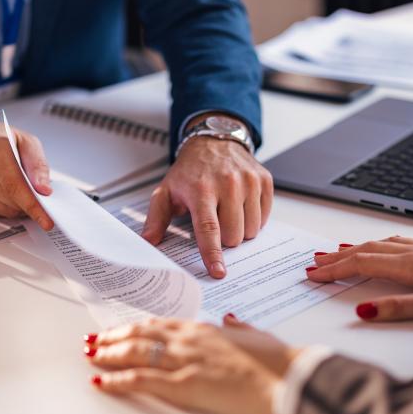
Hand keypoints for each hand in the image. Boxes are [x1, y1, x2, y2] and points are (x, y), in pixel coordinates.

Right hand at [0, 113, 53, 229]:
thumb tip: (45, 190)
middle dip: (32, 203)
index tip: (47, 220)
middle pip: (13, 201)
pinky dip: (9, 207)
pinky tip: (8, 192)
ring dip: (21, 206)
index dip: (33, 206)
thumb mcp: (26, 141)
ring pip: (7, 211)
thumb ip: (38, 165)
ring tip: (22, 189)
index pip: (15, 186)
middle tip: (42, 196)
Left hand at [83, 315, 298, 413]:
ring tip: (91, 356)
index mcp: (204, 329)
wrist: (285, 380)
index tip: (120, 330)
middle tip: (94, 341)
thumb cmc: (275, 361)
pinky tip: (102, 381)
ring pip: (135, 353)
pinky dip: (118, 380)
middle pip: (140, 335)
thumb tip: (231, 321)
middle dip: (113, 338)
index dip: (135, 327)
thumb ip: (239, 328)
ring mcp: (184, 361)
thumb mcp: (256, 336)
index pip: (159, 325)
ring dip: (108, 354)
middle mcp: (188, 340)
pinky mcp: (184, 385)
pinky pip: (142, 380)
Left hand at [141, 133, 273, 279]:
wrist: (214, 141)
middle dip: (225, 239)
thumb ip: (156, 218)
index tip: (218, 272)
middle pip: (233, 235)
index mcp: (201, 189)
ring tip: (227, 213)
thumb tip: (148, 241)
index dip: (213, 253)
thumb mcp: (166, 191)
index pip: (208, 228)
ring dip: (240, 230)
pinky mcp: (263, 180)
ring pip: (251, 229)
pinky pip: (264, 217)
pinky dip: (253, 218)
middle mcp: (228, 184)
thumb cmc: (190, 171)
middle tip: (216, 223)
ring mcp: (249, 181)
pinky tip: (241, 205)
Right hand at [307, 237, 412, 321]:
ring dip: (355, 248)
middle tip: (314, 263)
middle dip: (337, 257)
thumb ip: (398, 309)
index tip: (314, 275)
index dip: (335, 269)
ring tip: (335, 252)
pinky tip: (380, 246)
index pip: (362, 264)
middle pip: (366, 250)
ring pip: (381, 243)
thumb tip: (363, 311)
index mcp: (411, 264)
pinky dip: (379, 244)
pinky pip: (398, 241)